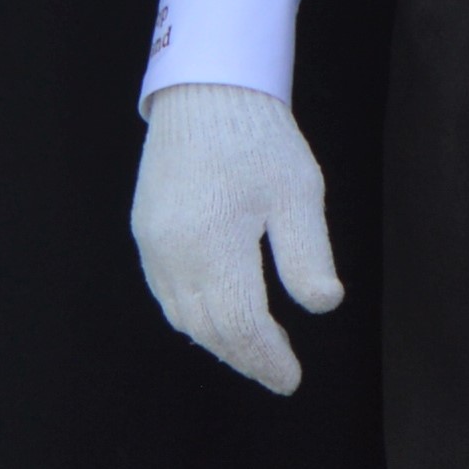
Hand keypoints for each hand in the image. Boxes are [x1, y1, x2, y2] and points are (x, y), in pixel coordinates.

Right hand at [135, 83, 338, 395]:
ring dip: (218, 340)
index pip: (238, 324)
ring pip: (182, 315)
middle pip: (207, 328)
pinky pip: (167, 292)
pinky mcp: (145, 231)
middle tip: (280, 371)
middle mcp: (173, 252)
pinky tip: (221, 314)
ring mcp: (152, 243)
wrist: (206, 89)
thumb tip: (322, 306)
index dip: (267, 358)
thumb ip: (307, 254)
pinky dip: (195, 315)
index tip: (292, 379)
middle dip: (244, 356)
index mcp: (213, 244)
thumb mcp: (299, 193)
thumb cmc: (259, 138)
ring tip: (258, 348)